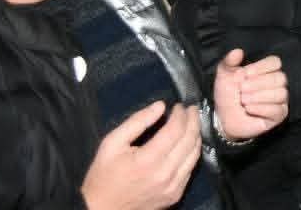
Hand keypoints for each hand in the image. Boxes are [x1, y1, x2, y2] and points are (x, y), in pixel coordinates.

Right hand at [81, 101, 199, 209]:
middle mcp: (165, 174)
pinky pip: (190, 169)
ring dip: (196, 135)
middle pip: (190, 140)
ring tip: (192, 123)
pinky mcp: (175, 195)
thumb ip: (136, 122)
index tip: (179, 105)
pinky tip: (187, 144)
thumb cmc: (103, 176)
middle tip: (191, 109)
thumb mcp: (111, 144)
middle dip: (193, 121)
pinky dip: (192, 153)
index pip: (176, 130)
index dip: (181, 114)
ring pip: (195, 155)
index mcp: (148, 160)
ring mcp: (173, 187)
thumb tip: (160, 106)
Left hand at [212, 48, 286, 140]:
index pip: (275, 62)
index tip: (245, 74)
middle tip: (242, 89)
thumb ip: (229, 61)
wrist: (223, 118)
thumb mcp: (224, 75)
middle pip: (280, 78)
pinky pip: (277, 110)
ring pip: (281, 93)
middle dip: (259, 83)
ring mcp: (280, 100)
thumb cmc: (228, 95)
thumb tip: (237, 51)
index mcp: (267, 71)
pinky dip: (261, 108)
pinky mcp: (278, 116)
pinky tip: (249, 109)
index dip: (261, 67)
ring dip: (259, 97)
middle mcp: (277, 84)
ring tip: (244, 100)